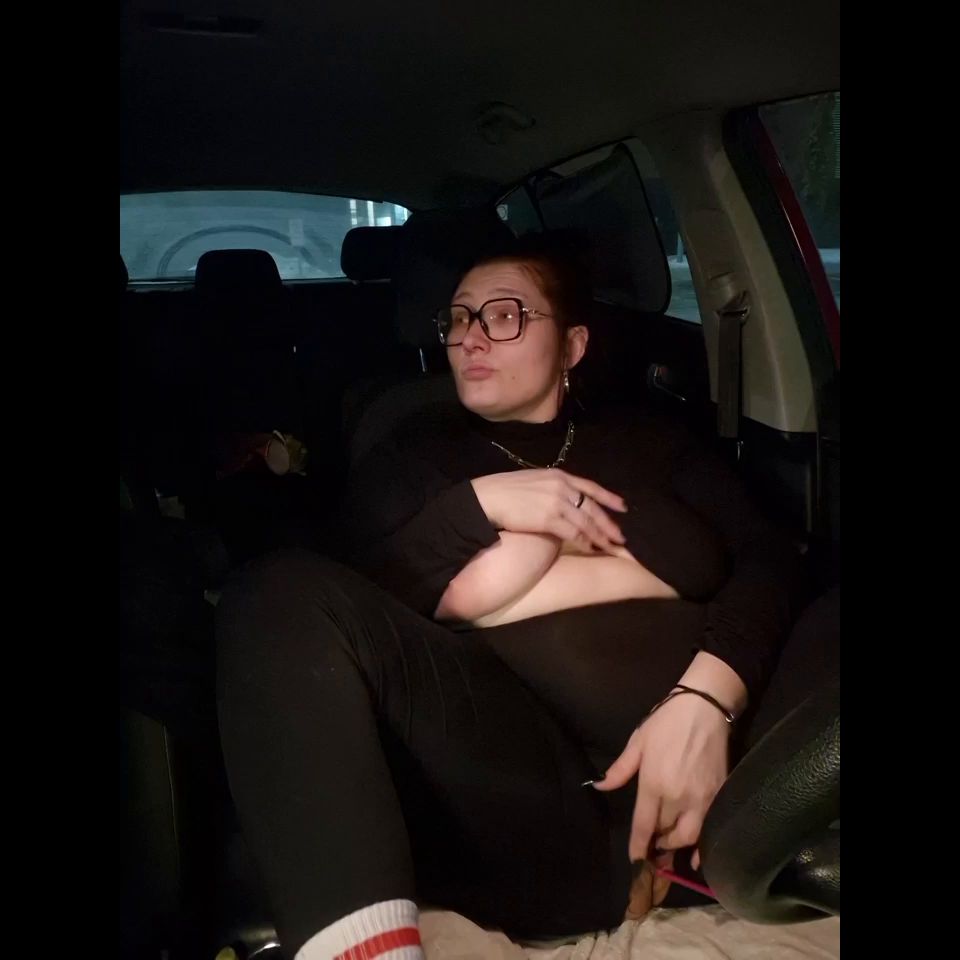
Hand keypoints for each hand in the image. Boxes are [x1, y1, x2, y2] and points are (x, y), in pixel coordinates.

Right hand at [471, 469, 626, 553]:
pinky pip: (573, 533)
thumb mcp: (534, 480)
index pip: (591, 487)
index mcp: (559, 475)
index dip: (609, 497)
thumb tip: (564, 499)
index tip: (623, 507)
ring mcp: (556, 503)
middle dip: (608, 524)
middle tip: (621, 537)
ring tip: (610, 547)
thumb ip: (552, 487)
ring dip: (600, 537)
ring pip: (586, 522)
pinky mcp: (548, 519)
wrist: (488, 498)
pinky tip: (591, 548)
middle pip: (592, 507)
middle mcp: (562, 487)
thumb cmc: (505, 490)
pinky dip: (585, 542)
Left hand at [592, 693, 729, 862]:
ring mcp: (702, 798)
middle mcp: (678, 796)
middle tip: (651, 848)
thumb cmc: (666, 722)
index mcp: (654, 783)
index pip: (644, 825)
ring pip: (689, 837)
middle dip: (656, 844)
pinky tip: (696, 855)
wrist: (703, 708)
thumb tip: (599, 785)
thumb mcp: (638, 742)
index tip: (634, 860)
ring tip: (668, 844)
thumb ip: (620, 769)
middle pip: (666, 833)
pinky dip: (702, 846)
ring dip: (676, 845)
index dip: (638, 846)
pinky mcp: (719, 795)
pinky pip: (710, 828)